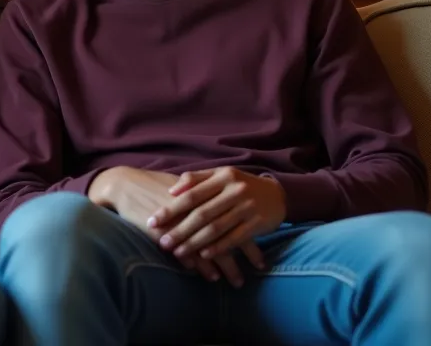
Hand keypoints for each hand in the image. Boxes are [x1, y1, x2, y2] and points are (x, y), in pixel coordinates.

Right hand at [89, 166, 251, 285]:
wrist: (126, 185)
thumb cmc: (155, 186)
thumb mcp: (183, 187)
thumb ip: (204, 196)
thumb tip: (224, 206)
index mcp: (207, 195)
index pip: (236, 217)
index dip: (251, 235)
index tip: (260, 252)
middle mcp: (200, 209)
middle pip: (229, 235)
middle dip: (245, 255)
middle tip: (257, 271)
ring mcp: (185, 223)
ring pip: (212, 248)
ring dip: (226, 267)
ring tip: (236, 281)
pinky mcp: (169, 233)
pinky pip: (190, 254)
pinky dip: (202, 267)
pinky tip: (211, 277)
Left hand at [149, 166, 284, 265]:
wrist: (277, 194)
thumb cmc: (240, 185)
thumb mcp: (220, 175)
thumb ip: (195, 179)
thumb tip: (171, 191)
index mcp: (222, 176)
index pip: (191, 195)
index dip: (170, 209)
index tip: (153, 221)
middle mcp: (234, 190)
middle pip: (202, 214)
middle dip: (180, 230)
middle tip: (162, 243)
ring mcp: (247, 207)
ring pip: (216, 228)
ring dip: (195, 243)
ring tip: (178, 253)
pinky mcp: (257, 223)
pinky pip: (234, 238)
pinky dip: (218, 248)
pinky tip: (204, 256)